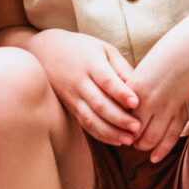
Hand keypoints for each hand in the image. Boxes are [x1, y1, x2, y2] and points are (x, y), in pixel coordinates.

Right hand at [28, 30, 141, 147]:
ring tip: (129, 139)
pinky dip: (100, 134)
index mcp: (90, 63)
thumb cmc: (83, 49)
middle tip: (138, 127)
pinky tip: (116, 140)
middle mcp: (79, 81)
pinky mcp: (70, 107)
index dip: (120, 92)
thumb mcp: (104, 49)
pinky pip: (85, 124)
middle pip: (98, 103)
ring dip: (110, 132)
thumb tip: (141, 87)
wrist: (46, 51)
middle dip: (118, 118)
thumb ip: (122, 68)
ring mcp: (72, 96)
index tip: (136, 103)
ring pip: (90, 118)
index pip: (105, 80)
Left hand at [127, 18, 188, 163]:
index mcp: (136, 84)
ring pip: (150, 137)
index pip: (119, 114)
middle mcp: (148, 98)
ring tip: (141, 149)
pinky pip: (170, 136)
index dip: (116, 125)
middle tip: (127, 143)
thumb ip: (140, 83)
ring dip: (143, 146)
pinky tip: (155, 157)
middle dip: (128, 139)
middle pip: (131, 129)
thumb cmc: (176, 49)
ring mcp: (167, 106)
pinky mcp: (184, 109)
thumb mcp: (150, 65)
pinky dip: (161, 149)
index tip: (116, 129)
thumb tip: (132, 99)